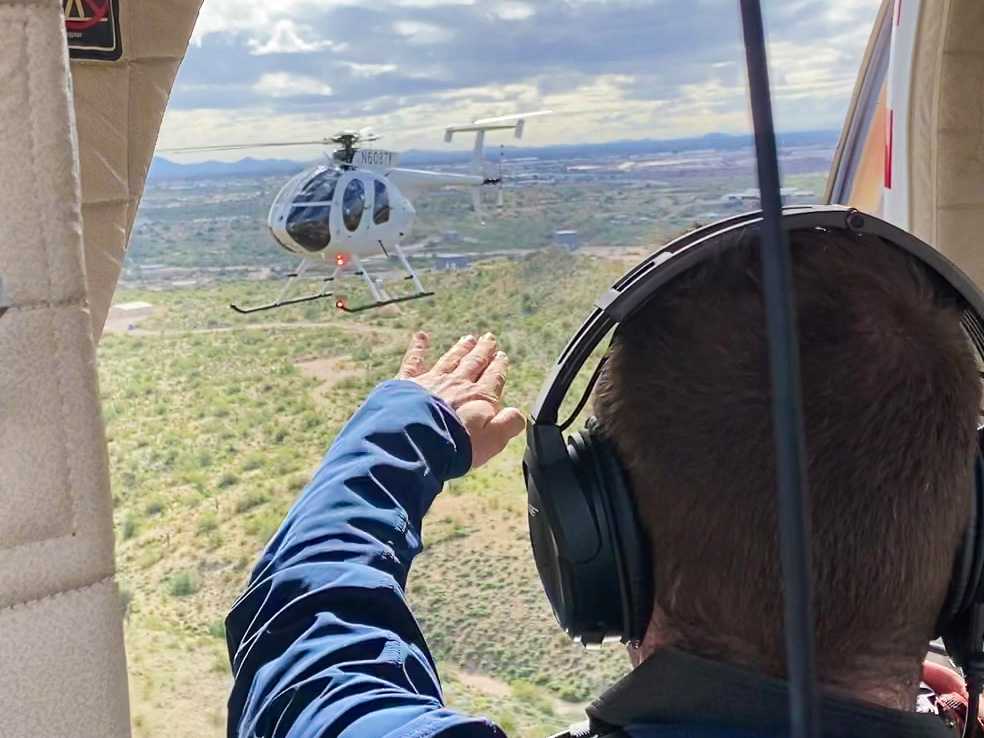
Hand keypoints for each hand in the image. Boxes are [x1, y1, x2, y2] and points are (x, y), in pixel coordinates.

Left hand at [397, 331, 525, 467]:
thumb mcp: (494, 440)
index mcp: (480, 397)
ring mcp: (433, 381)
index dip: (499, 366)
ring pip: (450, 359)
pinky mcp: (408, 384)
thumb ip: (508, 424)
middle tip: (489, 339)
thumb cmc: (457, 445)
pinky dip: (418, 348)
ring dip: (460, 348)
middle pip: (474, 363)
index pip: (493, 377)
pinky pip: (414, 361)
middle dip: (483, 351)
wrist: (417, 442)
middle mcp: (458, 384)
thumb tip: (517, 414)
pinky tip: (421, 336)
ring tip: (468, 338)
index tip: (502, 355)